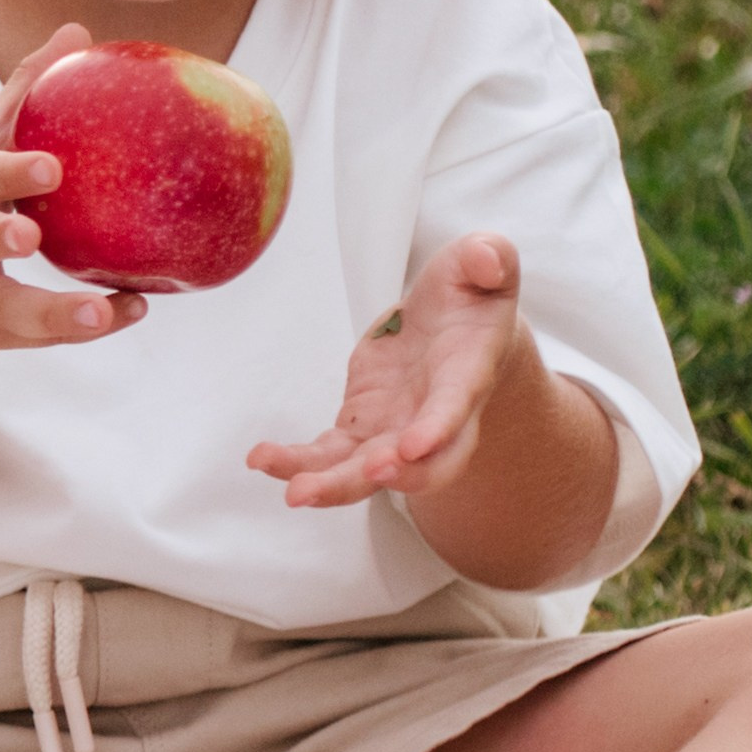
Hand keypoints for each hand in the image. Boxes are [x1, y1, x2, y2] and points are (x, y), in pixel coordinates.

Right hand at [0, 24, 148, 355]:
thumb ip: (22, 93)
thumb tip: (77, 31)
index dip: (8, 171)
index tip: (51, 167)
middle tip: (31, 239)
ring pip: (4, 307)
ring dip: (51, 312)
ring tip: (99, 311)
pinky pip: (35, 333)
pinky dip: (78, 327)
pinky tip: (127, 311)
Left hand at [248, 235, 522, 507]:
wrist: (456, 327)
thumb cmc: (472, 297)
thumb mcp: (485, 263)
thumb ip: (489, 259)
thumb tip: (485, 261)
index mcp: (466, 376)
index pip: (454, 408)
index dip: (437, 430)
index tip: (413, 447)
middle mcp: (432, 417)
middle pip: (417, 464)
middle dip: (390, 475)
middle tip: (366, 476)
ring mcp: (394, 428)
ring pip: (365, 471)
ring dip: (332, 485)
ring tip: (295, 492)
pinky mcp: (361, 427)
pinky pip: (327, 455)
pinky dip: (297, 463)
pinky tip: (262, 460)